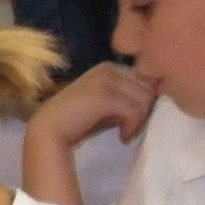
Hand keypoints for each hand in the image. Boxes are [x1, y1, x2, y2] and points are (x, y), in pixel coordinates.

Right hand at [29, 63, 155, 152]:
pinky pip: (135, 110)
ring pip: (145, 98)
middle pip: (148, 87)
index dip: (145, 101)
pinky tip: (121, 137)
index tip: (134, 120)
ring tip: (125, 133)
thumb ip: (127, 98)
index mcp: (110, 67)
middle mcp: (109, 68)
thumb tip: (154, 99)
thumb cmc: (79, 122)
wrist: (50, 131)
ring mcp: (106, 79)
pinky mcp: (105, 95)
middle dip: (143, 111)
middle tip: (130, 128)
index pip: (145, 79)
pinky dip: (132, 127)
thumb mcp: (107, 106)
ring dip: (139, 121)